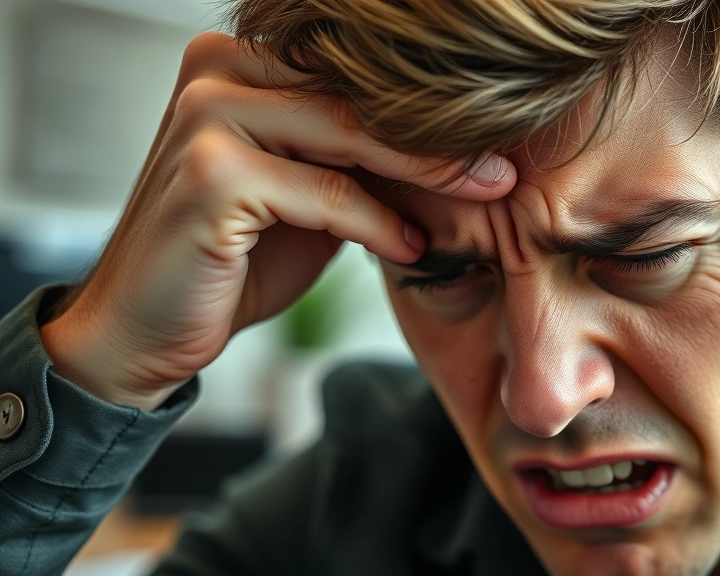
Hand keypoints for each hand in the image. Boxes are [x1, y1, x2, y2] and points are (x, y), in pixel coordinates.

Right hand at [39, 33, 515, 409]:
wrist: (148, 327)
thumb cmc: (234, 261)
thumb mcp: (305, 195)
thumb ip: (354, 159)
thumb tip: (455, 145)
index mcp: (237, 62)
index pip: (351, 77)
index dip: (428, 111)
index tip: (495, 140)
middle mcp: (216, 70)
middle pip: (356, 96)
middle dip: (441, 139)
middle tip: (504, 170)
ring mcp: (206, 116)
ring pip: (348, 134)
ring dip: (425, 174)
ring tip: (483, 199)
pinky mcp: (210, 174)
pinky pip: (324, 192)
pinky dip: (376, 221)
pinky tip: (411, 246)